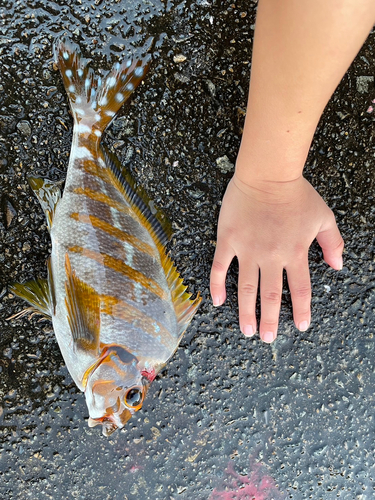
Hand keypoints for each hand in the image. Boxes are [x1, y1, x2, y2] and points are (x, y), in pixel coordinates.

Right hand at [210, 174, 343, 342]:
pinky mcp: (229, 240)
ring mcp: (248, 250)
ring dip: (246, 312)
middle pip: (271, 296)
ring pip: (246, 288)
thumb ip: (332, 243)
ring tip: (247, 330)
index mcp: (295, 253)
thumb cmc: (296, 194)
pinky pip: (221, 267)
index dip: (301, 311)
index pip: (300, 290)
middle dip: (270, 320)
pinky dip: (218, 285)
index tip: (300, 326)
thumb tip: (337, 267)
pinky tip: (218, 301)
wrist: (268, 174)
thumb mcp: (323, 217)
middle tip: (267, 338)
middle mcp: (272, 256)